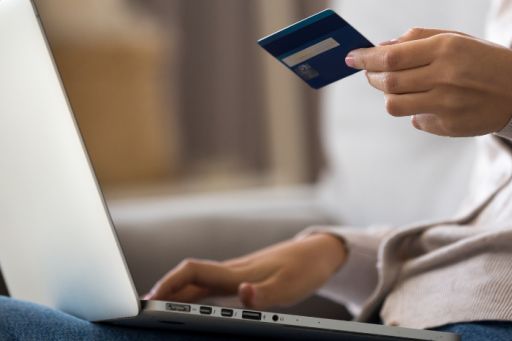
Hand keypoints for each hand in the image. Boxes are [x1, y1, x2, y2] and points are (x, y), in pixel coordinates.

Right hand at [144, 234, 346, 309]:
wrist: (320, 251)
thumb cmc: (305, 268)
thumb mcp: (290, 287)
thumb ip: (264, 294)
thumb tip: (241, 294)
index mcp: (237, 273)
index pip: (193, 272)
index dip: (168, 283)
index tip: (148, 299)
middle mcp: (232, 271)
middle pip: (189, 279)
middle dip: (163, 292)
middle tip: (140, 312)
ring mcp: (236, 274)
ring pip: (197, 283)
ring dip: (176, 295)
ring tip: (156, 312)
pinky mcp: (243, 278)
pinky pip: (210, 287)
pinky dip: (192, 296)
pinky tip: (189, 308)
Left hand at [345, 28, 511, 136]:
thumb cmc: (486, 60)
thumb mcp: (457, 38)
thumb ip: (418, 39)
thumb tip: (381, 47)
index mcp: (446, 49)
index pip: (390, 56)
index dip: (365, 57)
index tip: (351, 57)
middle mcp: (444, 77)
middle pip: (388, 82)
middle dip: (372, 76)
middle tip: (370, 72)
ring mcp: (447, 105)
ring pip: (395, 105)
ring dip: (388, 95)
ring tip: (397, 87)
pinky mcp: (449, 126)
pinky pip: (415, 120)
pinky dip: (412, 110)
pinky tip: (427, 101)